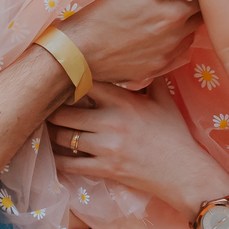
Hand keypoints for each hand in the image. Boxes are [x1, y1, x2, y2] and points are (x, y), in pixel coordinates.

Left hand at [48, 78, 228, 218]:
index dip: (68, 82)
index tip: (59, 82)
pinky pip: (70, 164)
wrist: (184, 172)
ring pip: (63, 137)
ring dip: (53, 134)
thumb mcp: (163, 100)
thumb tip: (145, 56)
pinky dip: (58, 160)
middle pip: (64, 112)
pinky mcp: (104, 169)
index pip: (84, 83)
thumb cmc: (174, 134)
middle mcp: (110, 121)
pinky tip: (53, 155)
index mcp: (123, 101)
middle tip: (44, 108)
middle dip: (52, 111)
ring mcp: (105, 147)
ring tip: (47, 129)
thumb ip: (149, 78)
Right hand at [61, 0, 199, 88]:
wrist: (79, 52)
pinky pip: (173, 56)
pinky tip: (152, 36)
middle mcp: (177, 37)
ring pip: (187, 38)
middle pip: (198, 19)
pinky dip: (169, 45)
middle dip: (190, 7)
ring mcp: (167, 56)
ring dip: (181, 27)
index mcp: (175, 12)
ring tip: (161, 16)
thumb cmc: (102, 14)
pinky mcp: (156, 70)